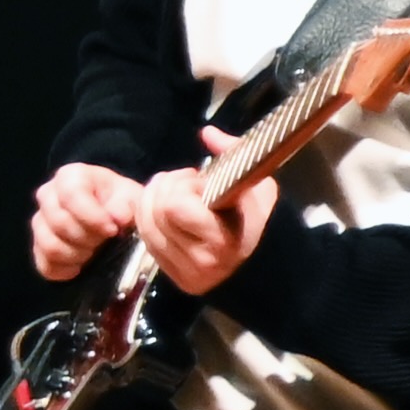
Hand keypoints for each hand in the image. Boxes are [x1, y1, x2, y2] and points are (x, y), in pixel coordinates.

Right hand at [25, 161, 144, 283]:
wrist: (114, 219)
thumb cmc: (121, 204)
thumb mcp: (132, 197)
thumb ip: (126, 204)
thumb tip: (118, 216)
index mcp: (70, 177)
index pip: (71, 196)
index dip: (92, 217)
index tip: (112, 230)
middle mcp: (47, 196)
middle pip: (59, 223)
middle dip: (88, 238)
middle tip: (107, 240)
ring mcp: (39, 223)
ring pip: (51, 246)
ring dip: (78, 254)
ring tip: (96, 252)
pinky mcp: (37, 248)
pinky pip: (45, 265)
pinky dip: (67, 270)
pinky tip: (83, 264)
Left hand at [134, 130, 277, 293]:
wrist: (265, 264)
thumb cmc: (259, 218)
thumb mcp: (259, 184)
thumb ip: (235, 153)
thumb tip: (208, 134)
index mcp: (227, 239)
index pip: (176, 205)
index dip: (185, 186)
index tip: (201, 180)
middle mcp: (204, 261)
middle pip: (156, 211)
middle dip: (167, 188)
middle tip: (187, 184)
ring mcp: (186, 272)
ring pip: (145, 223)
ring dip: (154, 201)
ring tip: (178, 195)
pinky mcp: (172, 276)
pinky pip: (144, 238)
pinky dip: (150, 219)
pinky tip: (168, 212)